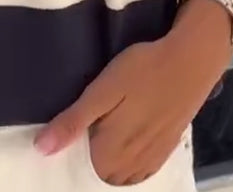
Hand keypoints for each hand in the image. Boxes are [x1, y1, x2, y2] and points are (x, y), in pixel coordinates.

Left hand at [35, 7, 231, 185]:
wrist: (192, 62)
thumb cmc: (143, 70)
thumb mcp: (103, 90)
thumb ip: (73, 122)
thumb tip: (40, 149)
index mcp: (109, 153)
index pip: (78, 162)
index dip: (74, 139)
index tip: (76, 118)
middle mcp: (129, 166)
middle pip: (100, 168)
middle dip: (93, 147)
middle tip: (97, 113)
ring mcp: (150, 160)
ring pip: (120, 170)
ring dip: (113, 153)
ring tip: (112, 120)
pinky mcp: (166, 149)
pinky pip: (140, 166)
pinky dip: (132, 156)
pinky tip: (131, 131)